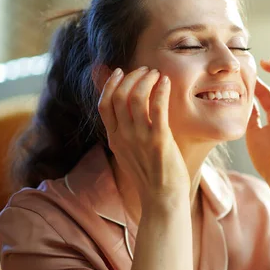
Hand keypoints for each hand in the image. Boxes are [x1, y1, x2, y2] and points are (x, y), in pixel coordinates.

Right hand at [97, 66, 190, 207]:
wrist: (162, 200)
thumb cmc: (152, 175)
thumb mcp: (131, 152)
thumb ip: (127, 131)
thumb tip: (128, 112)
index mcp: (115, 139)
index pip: (104, 104)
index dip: (110, 84)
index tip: (121, 71)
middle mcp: (123, 136)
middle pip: (119, 96)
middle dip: (131, 77)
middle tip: (146, 70)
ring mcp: (139, 138)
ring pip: (136, 97)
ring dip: (146, 80)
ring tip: (157, 74)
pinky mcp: (158, 141)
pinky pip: (156, 108)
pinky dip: (160, 91)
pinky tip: (166, 81)